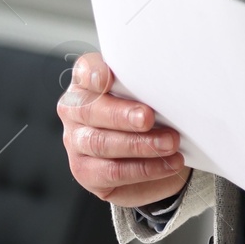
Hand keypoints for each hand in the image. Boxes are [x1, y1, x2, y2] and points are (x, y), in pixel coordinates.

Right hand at [57, 52, 188, 207]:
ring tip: (169, 143)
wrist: (151, 153)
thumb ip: (146, 86)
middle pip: (90, 110)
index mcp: (87, 81)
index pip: (84, 71)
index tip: (107, 78)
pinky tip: (166, 164)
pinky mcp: (86, 172)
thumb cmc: (145, 112)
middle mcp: (75, 110)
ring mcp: (76, 142)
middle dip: (122, 115)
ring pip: (101, 144)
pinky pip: (113, 172)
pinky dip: (144, 169)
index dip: (93, 74)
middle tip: (148, 118)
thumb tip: (167, 84)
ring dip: (140, 145)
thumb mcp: (147, 93)